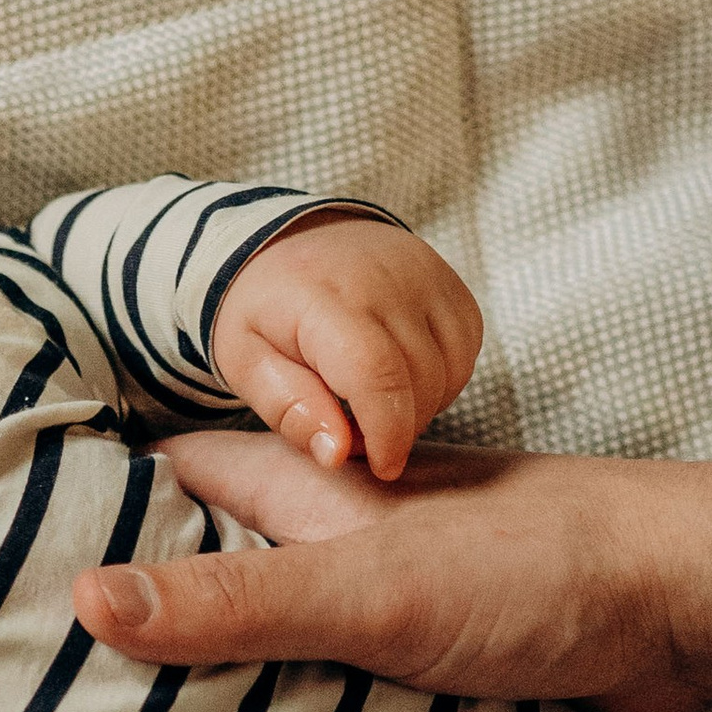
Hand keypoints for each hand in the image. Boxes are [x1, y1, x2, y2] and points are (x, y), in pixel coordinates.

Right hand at [81, 431, 711, 711]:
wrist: (691, 606)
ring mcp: (379, 597)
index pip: (158, 481)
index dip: (79, 511)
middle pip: (202, 560)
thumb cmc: (537, 568)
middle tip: (25, 680)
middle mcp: (330, 533)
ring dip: (210, 678)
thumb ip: (233, 600)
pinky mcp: (424, 662)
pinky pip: (327, 690)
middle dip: (131, 608)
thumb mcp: (363, 589)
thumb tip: (81, 602)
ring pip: (265, 631)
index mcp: (302, 487)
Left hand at [210, 214, 483, 483]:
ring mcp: (428, 276)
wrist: (296, 244)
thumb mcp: (246, 363)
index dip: (387, 433)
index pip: (377, 374)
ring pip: (450, 372)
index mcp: (326, 297)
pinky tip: (403, 381)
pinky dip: (442, 382)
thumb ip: (288, 408)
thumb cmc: (266, 313)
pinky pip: (465, 354)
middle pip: (419, 382)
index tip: (381, 467)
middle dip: (397, 428)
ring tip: (374, 406)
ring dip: (421, 408)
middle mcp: (387, 277)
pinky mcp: (453, 285)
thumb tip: (336, 454)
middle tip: (356, 434)